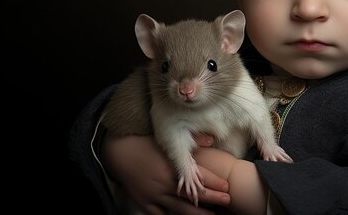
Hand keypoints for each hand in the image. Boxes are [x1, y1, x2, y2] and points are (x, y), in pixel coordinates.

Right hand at [101, 133, 229, 214]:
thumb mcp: (167, 140)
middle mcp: (165, 184)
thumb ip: (191, 140)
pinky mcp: (145, 203)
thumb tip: (211, 139)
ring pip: (180, 210)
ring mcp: (155, 196)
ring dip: (198, 214)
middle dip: (213, 199)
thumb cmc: (144, 144)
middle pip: (194, 196)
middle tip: (227, 201)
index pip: (198, 177)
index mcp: (172, 167)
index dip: (215, 183)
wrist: (119, 153)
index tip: (227, 187)